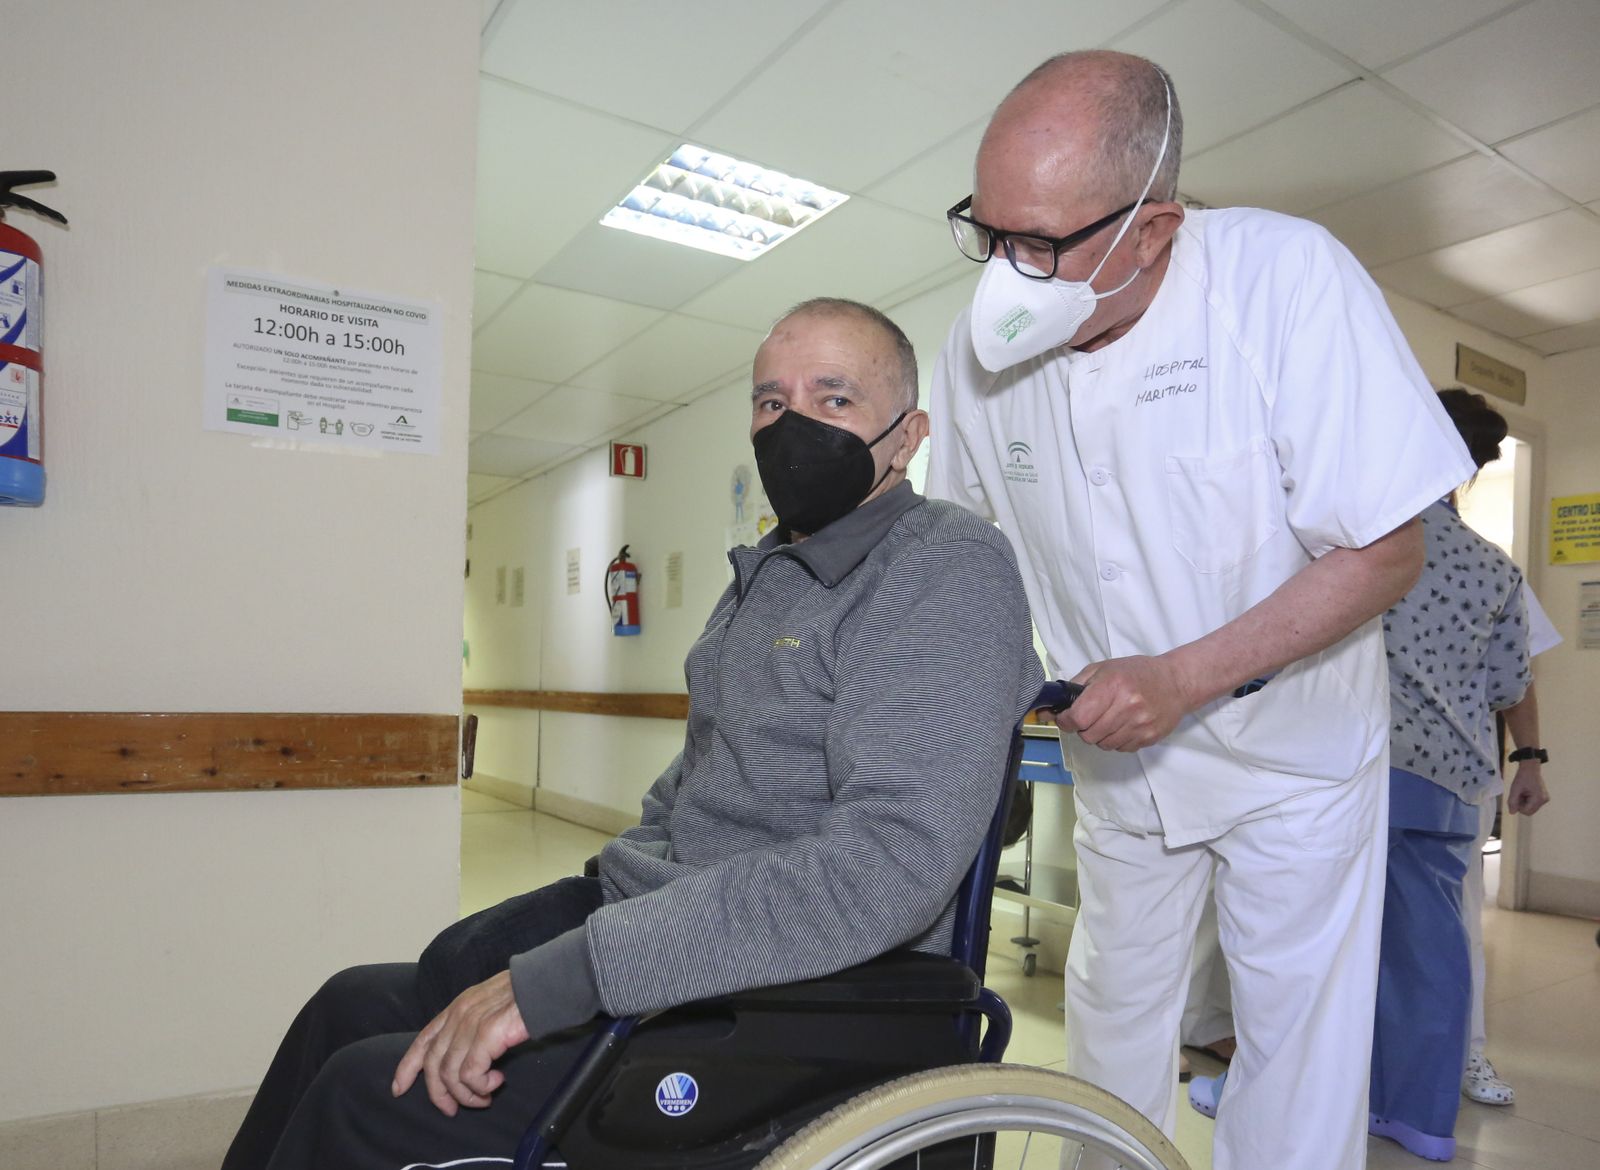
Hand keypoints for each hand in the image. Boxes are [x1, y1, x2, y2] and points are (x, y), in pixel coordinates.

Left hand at [392, 970, 527, 1115]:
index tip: (399, 1088)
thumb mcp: (490, 1006)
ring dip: (467, 1094)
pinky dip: (481, 1086)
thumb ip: (474, 1025)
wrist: (547, 983)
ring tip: (486, 1096)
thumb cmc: (526, 995)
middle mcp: (458, 1014)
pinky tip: (496, 1082)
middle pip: (433, 1064)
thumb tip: (469, 1058)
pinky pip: (470, 1074)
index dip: (407, 1066)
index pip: (423, 1039)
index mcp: (457, 1007)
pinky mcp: (486, 1035)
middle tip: (453, 1109)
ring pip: (450, 1074)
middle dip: (439, 1093)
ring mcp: (470, 1024)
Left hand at [1055, 656, 1191, 751]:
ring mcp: (1140, 724)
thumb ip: (1077, 686)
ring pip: (1103, 745)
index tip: (1066, 718)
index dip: (1066, 721)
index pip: (1078, 716)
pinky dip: (1116, 740)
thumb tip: (1050, 708)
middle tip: (1090, 717)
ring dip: (1099, 736)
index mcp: (1113, 685)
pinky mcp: (1149, 737)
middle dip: (1083, 728)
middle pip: (1088, 734)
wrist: (1176, 682)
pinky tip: (1123, 725)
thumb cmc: (1137, 673)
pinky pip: (1120, 748)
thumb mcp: (1104, 669)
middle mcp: (1127, 706)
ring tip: (1109, 719)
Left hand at [1506, 763, 1548, 815]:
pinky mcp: (1543, 798)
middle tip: (1518, 794)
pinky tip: (1526, 792)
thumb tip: (1512, 813)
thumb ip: (1512, 801)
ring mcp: (1545, 799)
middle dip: (1521, 805)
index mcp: (1538, 798)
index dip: (1518, 807)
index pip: (1526, 812)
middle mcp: (1544, 800)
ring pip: (1531, 808)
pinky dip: (1527, 800)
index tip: (1515, 798)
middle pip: (1529, 811)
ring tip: (1522, 792)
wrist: (1530, 768)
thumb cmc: (1522, 777)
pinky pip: (1533, 804)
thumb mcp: (1515, 789)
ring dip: (1524, 802)